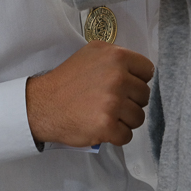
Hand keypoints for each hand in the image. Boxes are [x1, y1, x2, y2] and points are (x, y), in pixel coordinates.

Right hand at [26, 41, 153, 146]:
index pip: (148, 71)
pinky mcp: (107, 124)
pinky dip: (116, 136)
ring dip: (124, 120)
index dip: (137, 80)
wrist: (43, 105)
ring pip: (138, 117)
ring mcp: (113, 101)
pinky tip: (102, 127)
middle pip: (144, 96)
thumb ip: (116, 58)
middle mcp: (117, 76)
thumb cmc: (67, 81)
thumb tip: (138, 71)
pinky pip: (127, 135)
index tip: (125, 86)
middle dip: (131, 102)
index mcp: (116, 56)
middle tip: (111, 103)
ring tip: (106, 115)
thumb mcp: (91, 54)